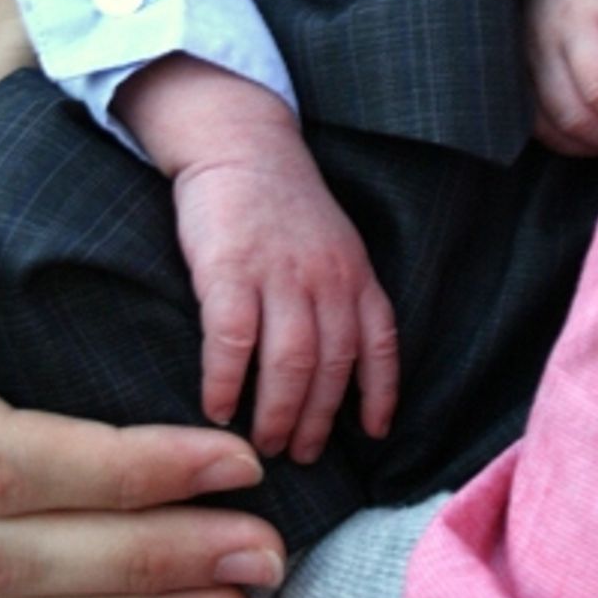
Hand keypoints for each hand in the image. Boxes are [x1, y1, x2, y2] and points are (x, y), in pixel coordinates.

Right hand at [174, 127, 398, 465]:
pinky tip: (218, 409)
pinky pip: (233, 342)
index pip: (380, 344)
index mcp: (355, 273)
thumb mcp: (332, 242)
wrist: (241, 142)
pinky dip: (227, 384)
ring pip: (290, 365)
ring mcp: (279, 274)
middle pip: (331, 369)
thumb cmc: (283, 200)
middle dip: (318, 422)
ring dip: (277, 415)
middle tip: (300, 455)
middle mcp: (326, 279)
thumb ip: (340, 292)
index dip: (380, 393)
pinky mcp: (229, 270)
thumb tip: (339, 360)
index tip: (373, 433)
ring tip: (263, 444)